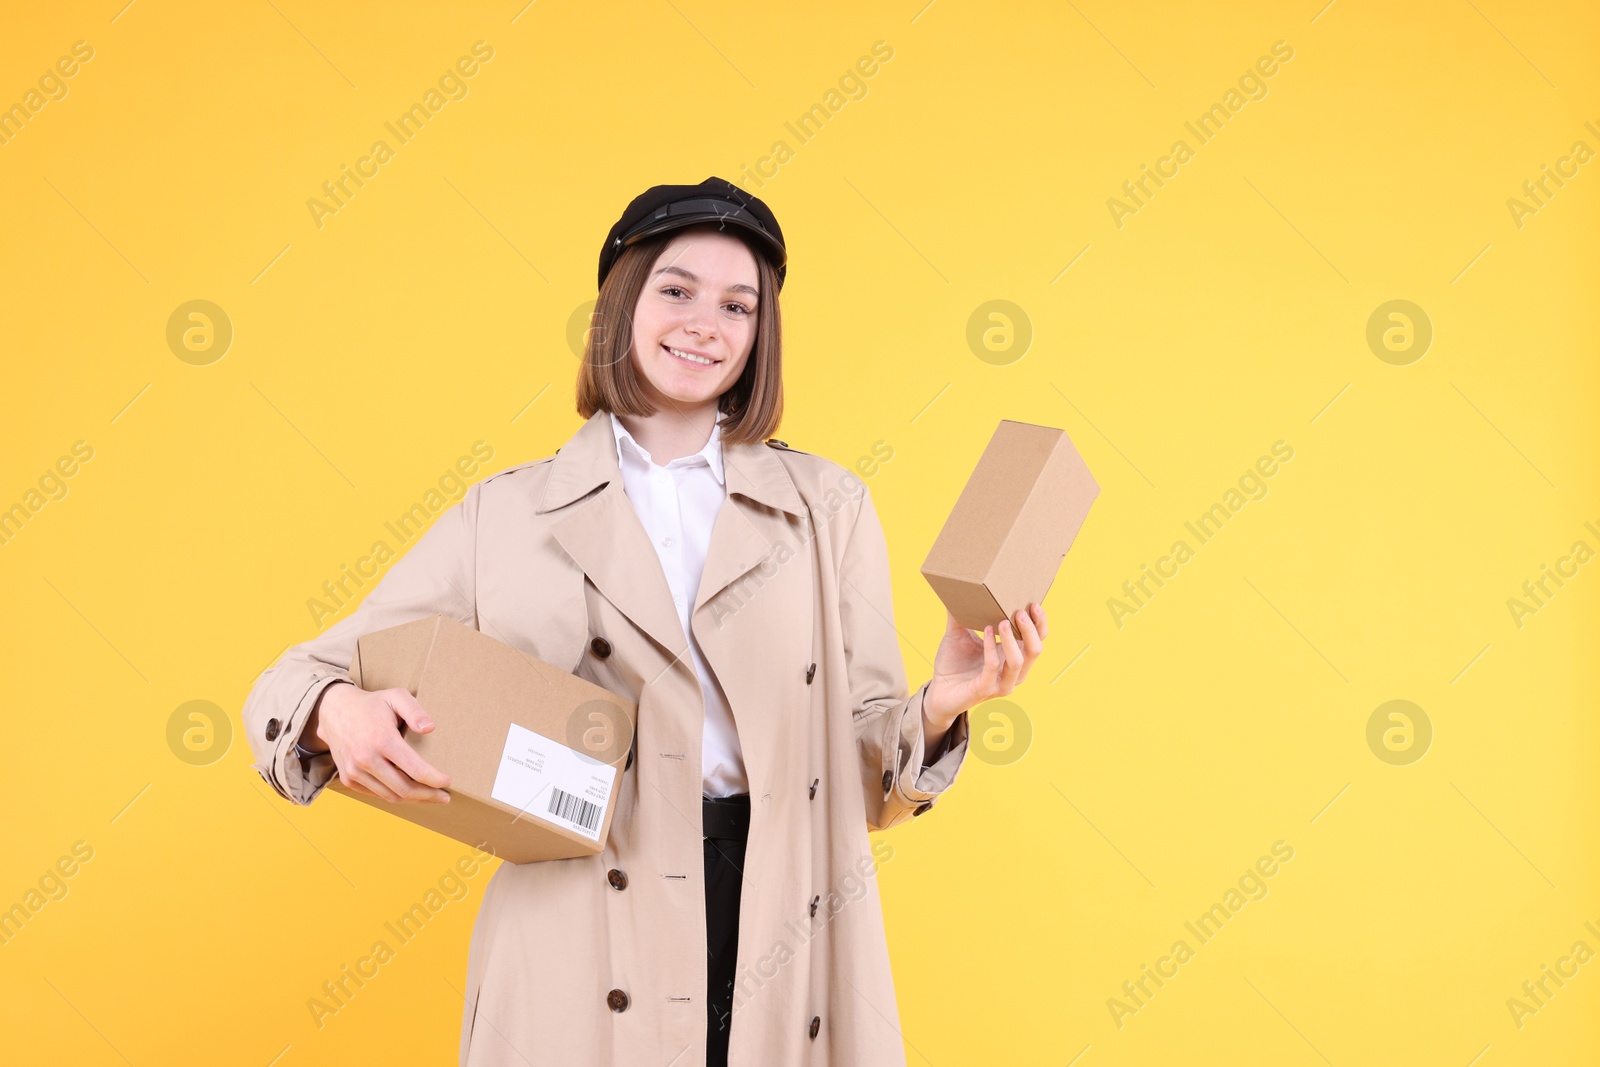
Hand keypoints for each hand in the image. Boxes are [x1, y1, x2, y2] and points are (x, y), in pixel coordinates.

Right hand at [311, 682, 452, 803]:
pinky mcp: (348, 779)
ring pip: (390, 796)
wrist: (334, 711)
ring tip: (431, 796)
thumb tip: (430, 728)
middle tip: (445, 797)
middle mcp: (366, 759)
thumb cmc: (371, 704)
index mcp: (382, 740)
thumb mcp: (396, 697)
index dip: (435, 779)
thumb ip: (415, 711)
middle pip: (404, 789)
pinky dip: (395, 795)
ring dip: (413, 799)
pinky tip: (409, 792)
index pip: (415, 769)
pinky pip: (376, 794)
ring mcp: (354, 772)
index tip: (448, 782)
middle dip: (428, 795)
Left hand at [923, 602, 1047, 725]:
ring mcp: (1002, 683)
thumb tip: (958, 586)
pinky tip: (985, 632)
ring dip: (1012, 639)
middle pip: (1035, 650)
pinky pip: (994, 667)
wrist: (938, 691)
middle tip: (1021, 611)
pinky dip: (990, 648)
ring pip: (1019, 661)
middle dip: (1031, 630)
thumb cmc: (953, 663)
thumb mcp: (958, 634)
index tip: (1034, 604)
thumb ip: (960, 614)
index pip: (1037, 640)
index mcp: (1012, 655)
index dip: (1040, 623)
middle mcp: (1013, 671)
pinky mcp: (986, 689)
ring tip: (1002, 621)